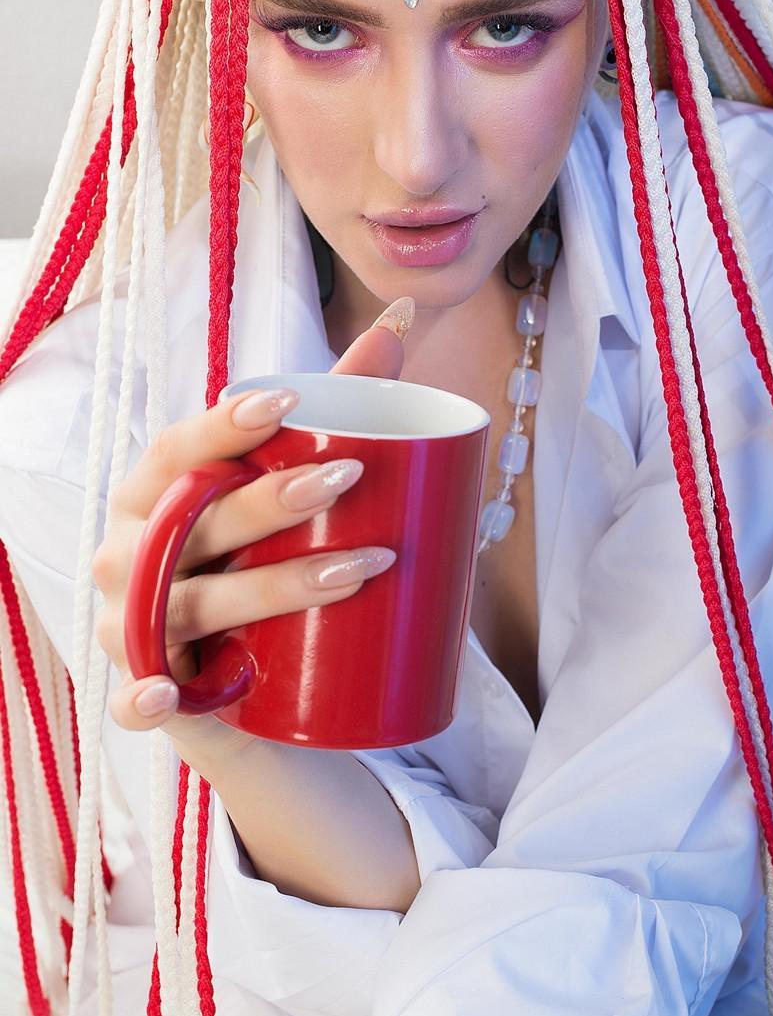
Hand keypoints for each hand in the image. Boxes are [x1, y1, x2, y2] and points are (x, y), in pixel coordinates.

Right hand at [91, 298, 414, 772]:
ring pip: (187, 605)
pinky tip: (172, 695)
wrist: (249, 682)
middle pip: (193, 521)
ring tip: (359, 569)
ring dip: (268, 589)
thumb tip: (401, 317)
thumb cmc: (262, 559)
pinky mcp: (145, 691)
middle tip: (351, 479)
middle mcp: (129, 553)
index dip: (223, 426)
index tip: (290, 403)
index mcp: (155, 494)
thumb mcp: (295, 487)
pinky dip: (144, 699)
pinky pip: (133, 699)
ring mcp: (130, 623)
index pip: (176, 449)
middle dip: (269, 501)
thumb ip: (340, 403)